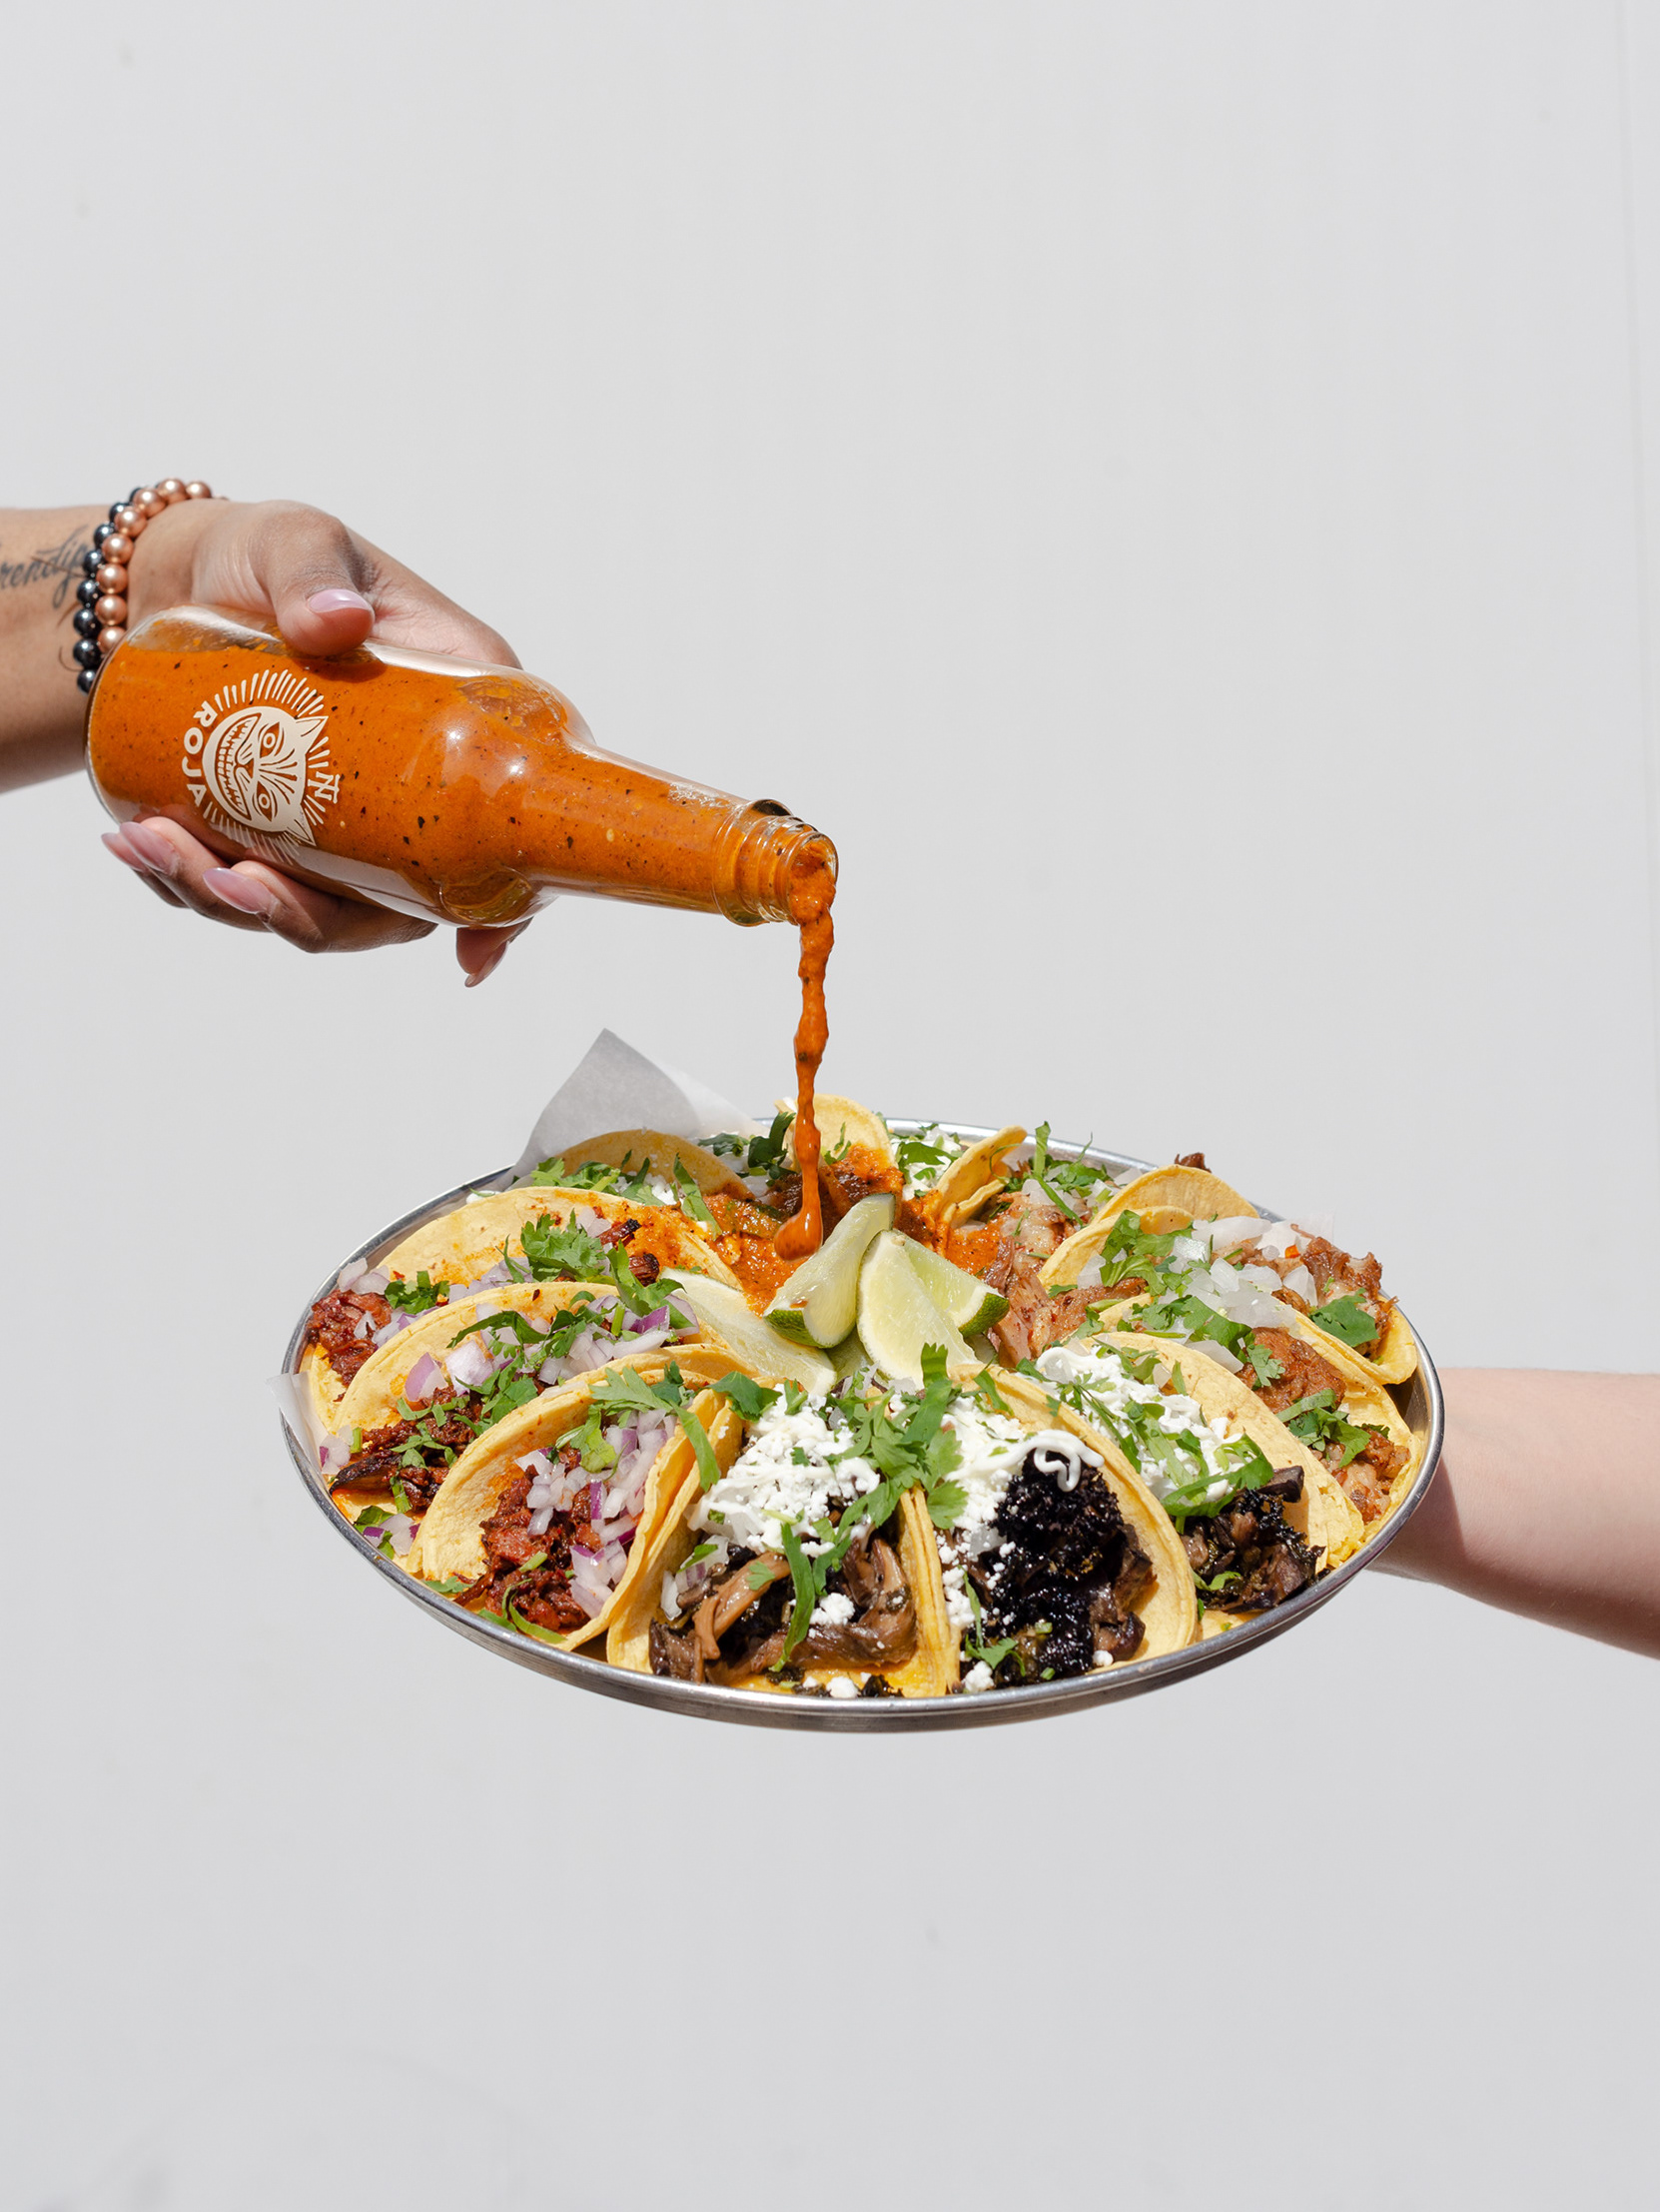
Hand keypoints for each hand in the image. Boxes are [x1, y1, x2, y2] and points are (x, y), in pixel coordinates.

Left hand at [100, 498, 525, 984]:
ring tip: (155, 846)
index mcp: (461, 721)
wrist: (168, 582)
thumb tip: (336, 621)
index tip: (469, 955)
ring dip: (235, 902)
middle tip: (235, 881)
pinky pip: (247, 890)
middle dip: (314, 916)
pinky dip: (186, 883)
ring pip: (317, 909)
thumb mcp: (295, 540)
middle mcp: (415, 788)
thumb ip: (313, 569)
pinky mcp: (279, 836)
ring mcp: (347, 824)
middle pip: (401, 901)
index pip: (506, 826)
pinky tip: (135, 843)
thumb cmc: (263, 554)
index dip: (503, 906)